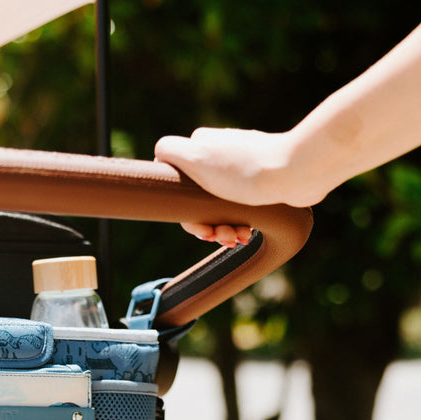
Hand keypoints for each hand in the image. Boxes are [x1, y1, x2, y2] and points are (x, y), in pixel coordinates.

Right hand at [155, 127, 304, 244]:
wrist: (296, 173)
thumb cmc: (246, 171)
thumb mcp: (197, 158)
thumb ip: (170, 151)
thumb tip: (159, 154)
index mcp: (202, 146)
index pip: (178, 185)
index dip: (184, 211)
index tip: (198, 224)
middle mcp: (220, 154)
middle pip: (198, 200)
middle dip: (207, 224)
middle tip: (219, 237)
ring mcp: (241, 168)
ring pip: (219, 207)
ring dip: (224, 228)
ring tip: (238, 237)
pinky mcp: (261, 180)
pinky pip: (241, 208)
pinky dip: (241, 222)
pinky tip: (248, 232)